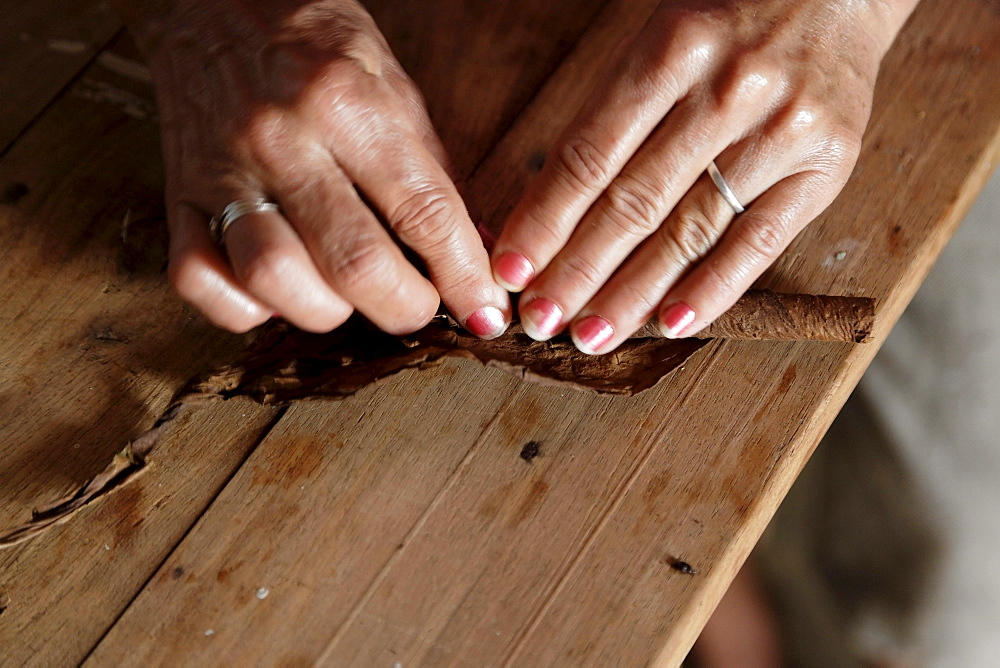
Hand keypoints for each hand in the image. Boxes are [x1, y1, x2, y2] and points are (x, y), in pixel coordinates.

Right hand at [122, 0, 509, 335]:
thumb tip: (475, 252)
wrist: (212, 0)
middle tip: (418, 306)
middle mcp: (281, 139)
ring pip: (274, 279)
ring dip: (325, 311)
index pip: (423, 212)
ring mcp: (222, 171)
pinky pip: (198, 281)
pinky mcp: (179, 196)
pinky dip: (244, 307)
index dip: (464, 276)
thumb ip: (431, 173)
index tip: (484, 313)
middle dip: (404, 307)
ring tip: (345, 295)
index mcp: (346, 102)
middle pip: (353, 263)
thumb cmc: (314, 45)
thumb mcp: (392, 85)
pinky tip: (278, 292)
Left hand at [490, 0, 915, 352]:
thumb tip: (543, 211)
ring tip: (590, 337)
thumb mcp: (657, 45)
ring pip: (690, 231)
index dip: (544, 220)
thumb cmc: (724, 26)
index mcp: (671, 51)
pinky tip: (669, 326)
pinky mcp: (825, 166)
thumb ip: (607, 122)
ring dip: (632, 295)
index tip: (509, 271)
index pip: (590, 156)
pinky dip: (712, 290)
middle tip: (539, 321)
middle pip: (634, 203)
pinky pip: (759, 243)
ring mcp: (780, 130)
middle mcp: (727, 91)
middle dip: (578, 272)